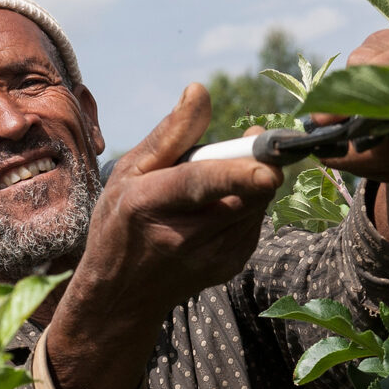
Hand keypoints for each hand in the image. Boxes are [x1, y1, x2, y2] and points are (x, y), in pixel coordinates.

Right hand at [72, 82, 282, 314]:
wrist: (122, 296)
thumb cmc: (120, 223)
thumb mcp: (128, 172)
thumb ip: (169, 134)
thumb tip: (201, 91)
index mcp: (148, 204)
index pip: (199, 184)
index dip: (237, 174)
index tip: (269, 168)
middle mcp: (182, 236)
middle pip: (244, 193)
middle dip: (255, 162)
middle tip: (242, 145)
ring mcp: (210, 258)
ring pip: (256, 204)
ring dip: (249, 184)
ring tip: (211, 191)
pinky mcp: (231, 266)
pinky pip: (256, 220)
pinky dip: (246, 206)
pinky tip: (217, 212)